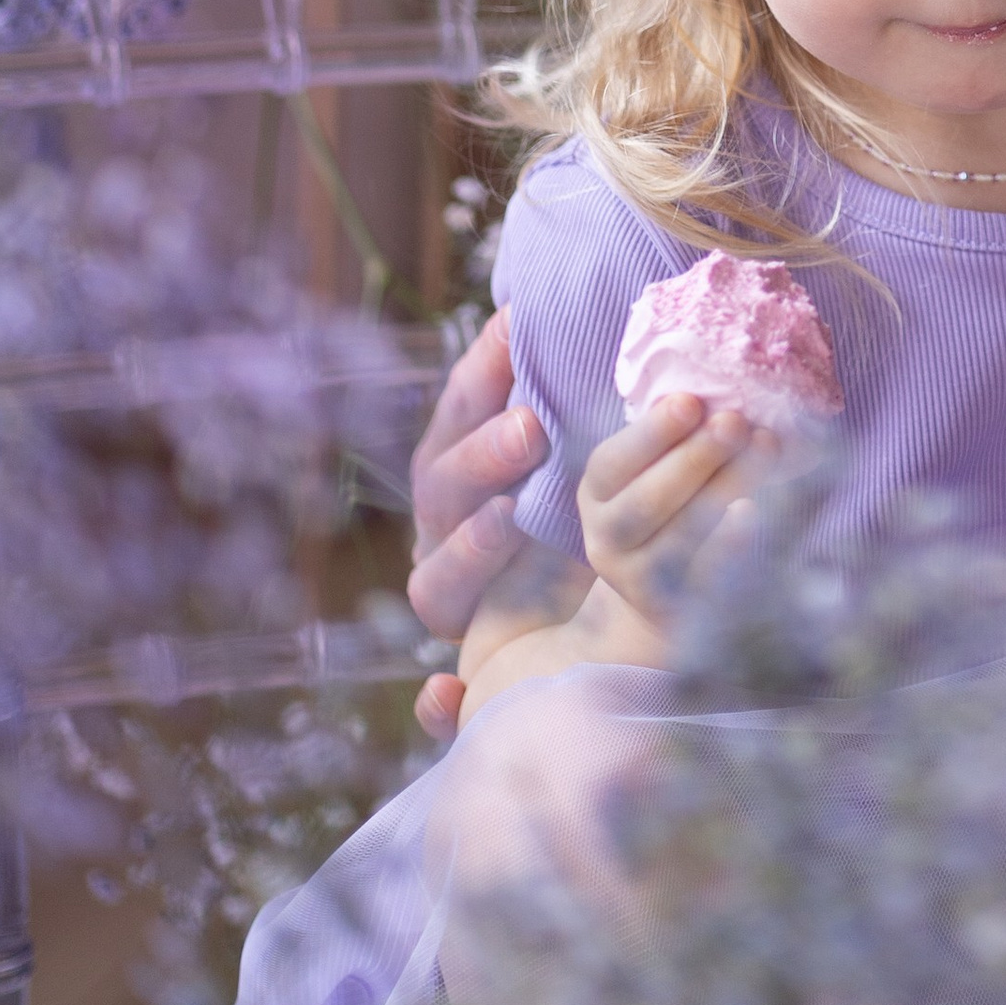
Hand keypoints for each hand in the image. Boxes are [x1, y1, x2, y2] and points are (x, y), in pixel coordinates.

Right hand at [409, 308, 550, 740]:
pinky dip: (439, 700)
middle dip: (483, 456)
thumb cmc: (569, 500)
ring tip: (508, 522)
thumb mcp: (561, 440)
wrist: (569, 617)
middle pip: (443, 491)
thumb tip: (534, 304)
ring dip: (468, 552)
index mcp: (464, 469)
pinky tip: (448, 692)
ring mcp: (455, 598)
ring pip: (436, 585)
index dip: (482, 379)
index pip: (457, 416)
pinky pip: (446, 693)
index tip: (518, 336)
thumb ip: (539, 385)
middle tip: (534, 429)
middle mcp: (447, 532)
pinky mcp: (472, 666)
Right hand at [579, 391, 768, 637]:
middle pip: (644, 503)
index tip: (690, 401)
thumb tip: (717, 391)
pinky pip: (704, 577)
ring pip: (676, 538)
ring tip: (764, 448)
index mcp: (596, 494)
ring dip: (722, 489)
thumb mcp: (651, 468)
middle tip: (736, 422)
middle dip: (693, 458)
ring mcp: (639, 580)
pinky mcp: (676, 608)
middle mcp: (606, 540)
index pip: (612, 463)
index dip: (651, 434)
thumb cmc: (666, 502)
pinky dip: (726, 543)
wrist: (659, 591)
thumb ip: (670, 438)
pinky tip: (751, 511)